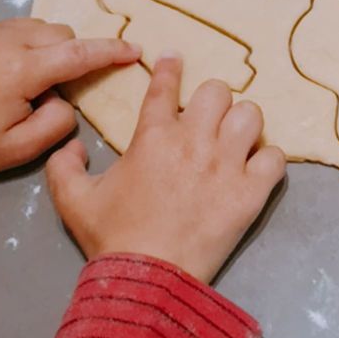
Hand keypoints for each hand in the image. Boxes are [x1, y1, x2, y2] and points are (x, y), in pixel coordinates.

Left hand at [0, 19, 139, 181]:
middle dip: (72, 54)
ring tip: (32, 78)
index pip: (79, 53)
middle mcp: (4, 40)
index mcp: (20, 70)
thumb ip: (58, 122)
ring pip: (36, 26)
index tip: (136, 49)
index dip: (112, 51)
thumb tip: (67, 98)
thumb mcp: (19, 150)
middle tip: (60, 86)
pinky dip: (19, 44)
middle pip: (60, 34)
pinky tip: (3, 71)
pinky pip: (9, 28)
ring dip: (47, 46)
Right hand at [46, 55, 285, 283]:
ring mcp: (226, 165)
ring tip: (235, 141)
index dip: (170, 68)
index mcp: (153, 136)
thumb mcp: (73, 200)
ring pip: (251, 116)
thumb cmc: (111, 238)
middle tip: (207, 121)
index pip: (165, 87)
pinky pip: (274, 158)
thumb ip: (64, 166)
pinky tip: (255, 170)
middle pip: (219, 91)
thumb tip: (71, 145)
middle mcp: (194, 141)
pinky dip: (267, 161)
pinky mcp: (251, 192)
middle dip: (213, 101)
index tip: (175, 58)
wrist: (147, 280)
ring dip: (242, 125)